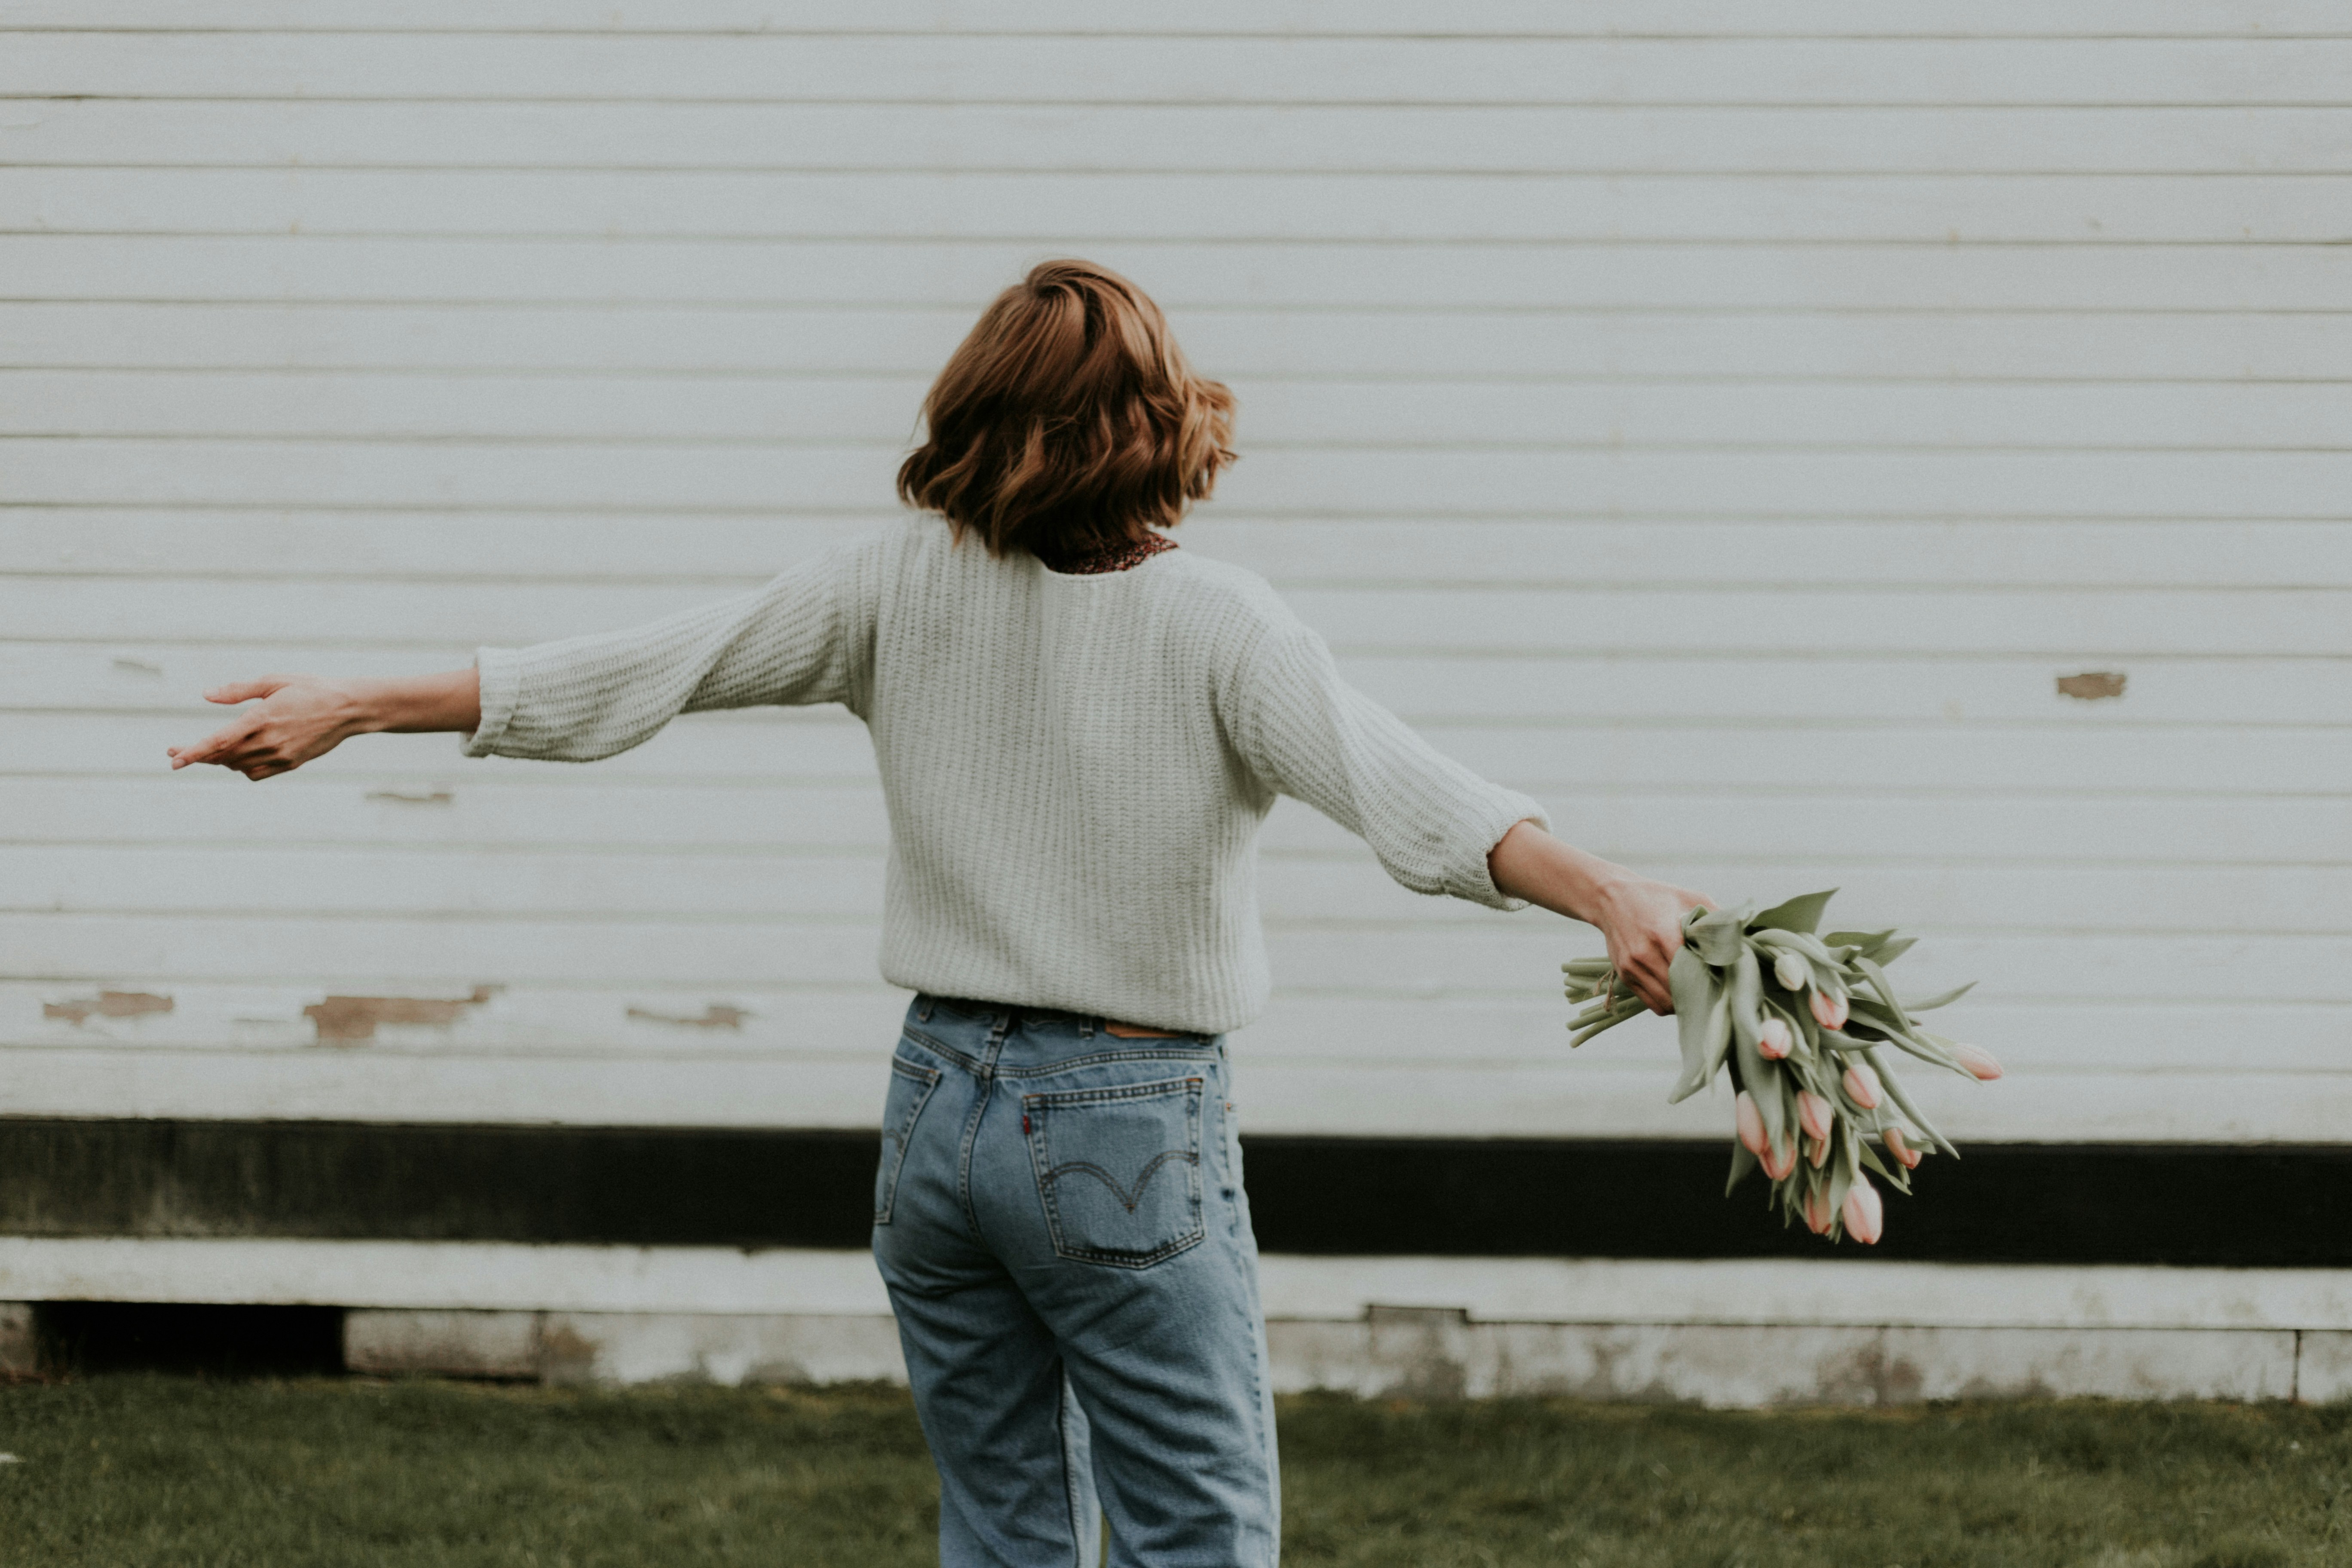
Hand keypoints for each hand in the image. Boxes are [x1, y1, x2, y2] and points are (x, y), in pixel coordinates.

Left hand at [168, 675, 365, 780]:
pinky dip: (241, 768)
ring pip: (237, 766)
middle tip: (176, 752)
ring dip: (219, 760)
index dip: (193, 752)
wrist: (349, 709)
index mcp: (262, 718)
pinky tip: (239, 756)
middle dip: (197, 756)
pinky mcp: (290, 763)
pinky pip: (255, 773)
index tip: (173, 759)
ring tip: (211, 750)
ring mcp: (281, 755)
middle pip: (223, 756)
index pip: (219, 741)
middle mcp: (270, 741)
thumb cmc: (310, 689)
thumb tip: (206, 695)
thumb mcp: (274, 681)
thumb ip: (238, 690)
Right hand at [1590, 875, 1713, 1015]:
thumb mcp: (1688, 897)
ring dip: (1684, 1004)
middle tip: (1715, 992)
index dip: (1712, 980)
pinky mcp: (1625, 976)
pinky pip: (1651, 1003)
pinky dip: (1668, 1004)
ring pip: (1665, 1004)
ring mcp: (1632, 968)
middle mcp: (1644, 954)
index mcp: (1663, 934)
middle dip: (1700, 996)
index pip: (1693, 971)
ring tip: (1697, 995)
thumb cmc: (1655, 896)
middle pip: (1680, 992)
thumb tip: (1743, 937)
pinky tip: (1678, 993)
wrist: (1610, 897)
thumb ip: (1716, 917)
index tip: (1725, 980)